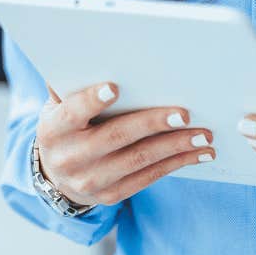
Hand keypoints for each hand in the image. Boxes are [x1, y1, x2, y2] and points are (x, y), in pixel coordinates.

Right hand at [35, 81, 212, 207]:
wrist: (56, 176)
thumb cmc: (65, 127)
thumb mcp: (57, 107)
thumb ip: (71, 87)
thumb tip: (99, 59)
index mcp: (53, 130)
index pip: (72, 113)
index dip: (91, 101)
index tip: (115, 86)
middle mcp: (70, 158)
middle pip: (115, 137)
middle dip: (152, 123)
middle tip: (184, 113)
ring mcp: (91, 180)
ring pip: (139, 160)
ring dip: (175, 146)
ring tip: (202, 135)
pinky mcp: (111, 195)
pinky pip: (148, 177)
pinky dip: (175, 163)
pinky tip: (196, 152)